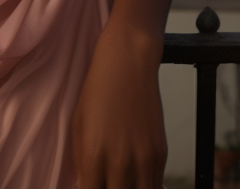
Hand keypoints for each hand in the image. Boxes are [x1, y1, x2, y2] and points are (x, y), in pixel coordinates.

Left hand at [72, 21, 166, 187]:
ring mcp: (144, 160)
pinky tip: (135, 178)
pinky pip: (155, 185)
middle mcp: (121, 163)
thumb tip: (85, 185)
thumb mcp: (78, 124)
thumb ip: (82, 162)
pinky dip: (145, 186)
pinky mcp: (161, 154)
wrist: (128, 63)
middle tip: (104, 181)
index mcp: (94, 155)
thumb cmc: (97, 90)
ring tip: (121, 179)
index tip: (88, 185)